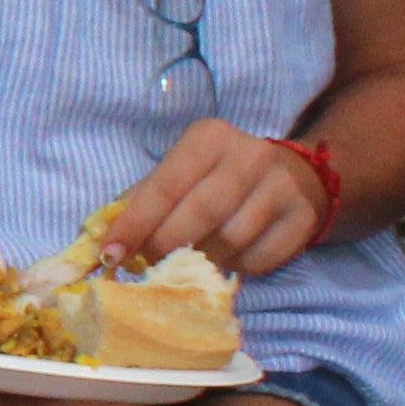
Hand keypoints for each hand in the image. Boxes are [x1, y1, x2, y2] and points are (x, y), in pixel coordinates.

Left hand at [99, 118, 326, 276]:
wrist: (295, 176)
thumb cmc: (217, 177)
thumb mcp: (179, 172)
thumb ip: (141, 200)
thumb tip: (102, 239)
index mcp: (208, 138)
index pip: (164, 186)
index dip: (134, 225)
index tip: (110, 255)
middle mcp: (249, 156)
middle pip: (198, 215)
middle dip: (163, 247)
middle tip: (146, 263)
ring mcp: (282, 187)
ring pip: (228, 242)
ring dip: (199, 259)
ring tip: (188, 257)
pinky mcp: (303, 219)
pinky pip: (257, 260)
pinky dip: (233, 267)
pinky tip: (227, 255)